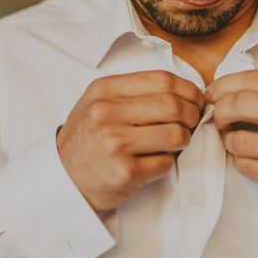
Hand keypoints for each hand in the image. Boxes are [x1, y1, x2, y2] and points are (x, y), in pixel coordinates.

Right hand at [57, 71, 204, 213]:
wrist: (62, 177)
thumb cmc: (87, 138)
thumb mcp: (98, 102)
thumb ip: (134, 92)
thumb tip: (184, 91)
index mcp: (104, 90)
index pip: (162, 80)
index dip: (187, 89)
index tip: (194, 99)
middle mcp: (107, 114)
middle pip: (173, 106)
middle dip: (191, 115)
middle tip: (191, 122)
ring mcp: (115, 144)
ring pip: (176, 135)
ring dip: (183, 140)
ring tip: (173, 143)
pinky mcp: (125, 172)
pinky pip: (166, 163)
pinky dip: (167, 163)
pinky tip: (154, 161)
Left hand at [205, 70, 257, 218]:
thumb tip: (225, 87)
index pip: (256, 79)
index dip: (226, 84)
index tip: (213, 91)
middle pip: (241, 104)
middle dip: (221, 109)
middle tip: (218, 115)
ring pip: (237, 139)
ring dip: (230, 139)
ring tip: (239, 140)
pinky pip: (244, 164)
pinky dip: (241, 160)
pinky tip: (253, 159)